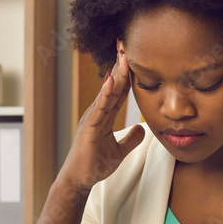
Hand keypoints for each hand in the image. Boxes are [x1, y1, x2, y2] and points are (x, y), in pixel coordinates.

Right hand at [60, 49, 144, 192]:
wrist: (79, 180)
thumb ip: (131, 139)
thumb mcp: (119, 151)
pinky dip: (105, 93)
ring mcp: (92, 119)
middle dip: (121, 65)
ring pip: (107, 92)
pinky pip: (99, 108)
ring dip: (115, 74)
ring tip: (122, 55)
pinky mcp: (88, 128)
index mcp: (104, 116)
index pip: (119, 91)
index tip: (134, 56)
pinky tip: (111, 80)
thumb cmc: (94, 165)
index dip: (128, 75)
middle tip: (127, 44)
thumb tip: (143, 129)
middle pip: (113, 86)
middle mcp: (97, 113)